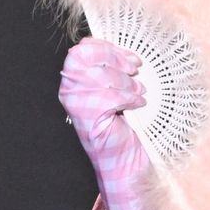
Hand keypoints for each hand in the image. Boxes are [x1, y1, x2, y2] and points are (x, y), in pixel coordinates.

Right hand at [58, 36, 147, 178]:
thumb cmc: (123, 125)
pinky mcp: (87, 117)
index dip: (108, 48)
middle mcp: (69, 90)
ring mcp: (76, 104)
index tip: (130, 58)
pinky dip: (128, 98)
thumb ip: (112, 71)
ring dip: (125, 82)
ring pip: (99, 76)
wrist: (126, 160)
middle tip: (136, 70)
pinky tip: (138, 104)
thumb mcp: (116, 90)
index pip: (82, 50)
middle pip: (86, 57)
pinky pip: (109, 97)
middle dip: (115, 60)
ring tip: (139, 92)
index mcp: (74, 80)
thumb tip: (127, 54)